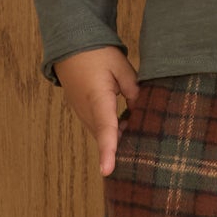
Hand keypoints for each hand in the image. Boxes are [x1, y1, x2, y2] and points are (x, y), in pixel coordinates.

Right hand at [54, 47, 139, 175]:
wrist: (70, 45)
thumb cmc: (97, 53)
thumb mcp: (121, 67)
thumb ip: (134, 90)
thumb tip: (142, 111)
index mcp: (97, 98)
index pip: (106, 128)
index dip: (108, 151)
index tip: (107, 170)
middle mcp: (86, 110)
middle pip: (106, 136)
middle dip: (122, 145)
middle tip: (145, 145)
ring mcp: (81, 112)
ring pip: (101, 133)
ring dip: (117, 136)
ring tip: (138, 129)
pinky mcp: (81, 111)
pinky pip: (97, 126)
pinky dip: (110, 130)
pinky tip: (126, 122)